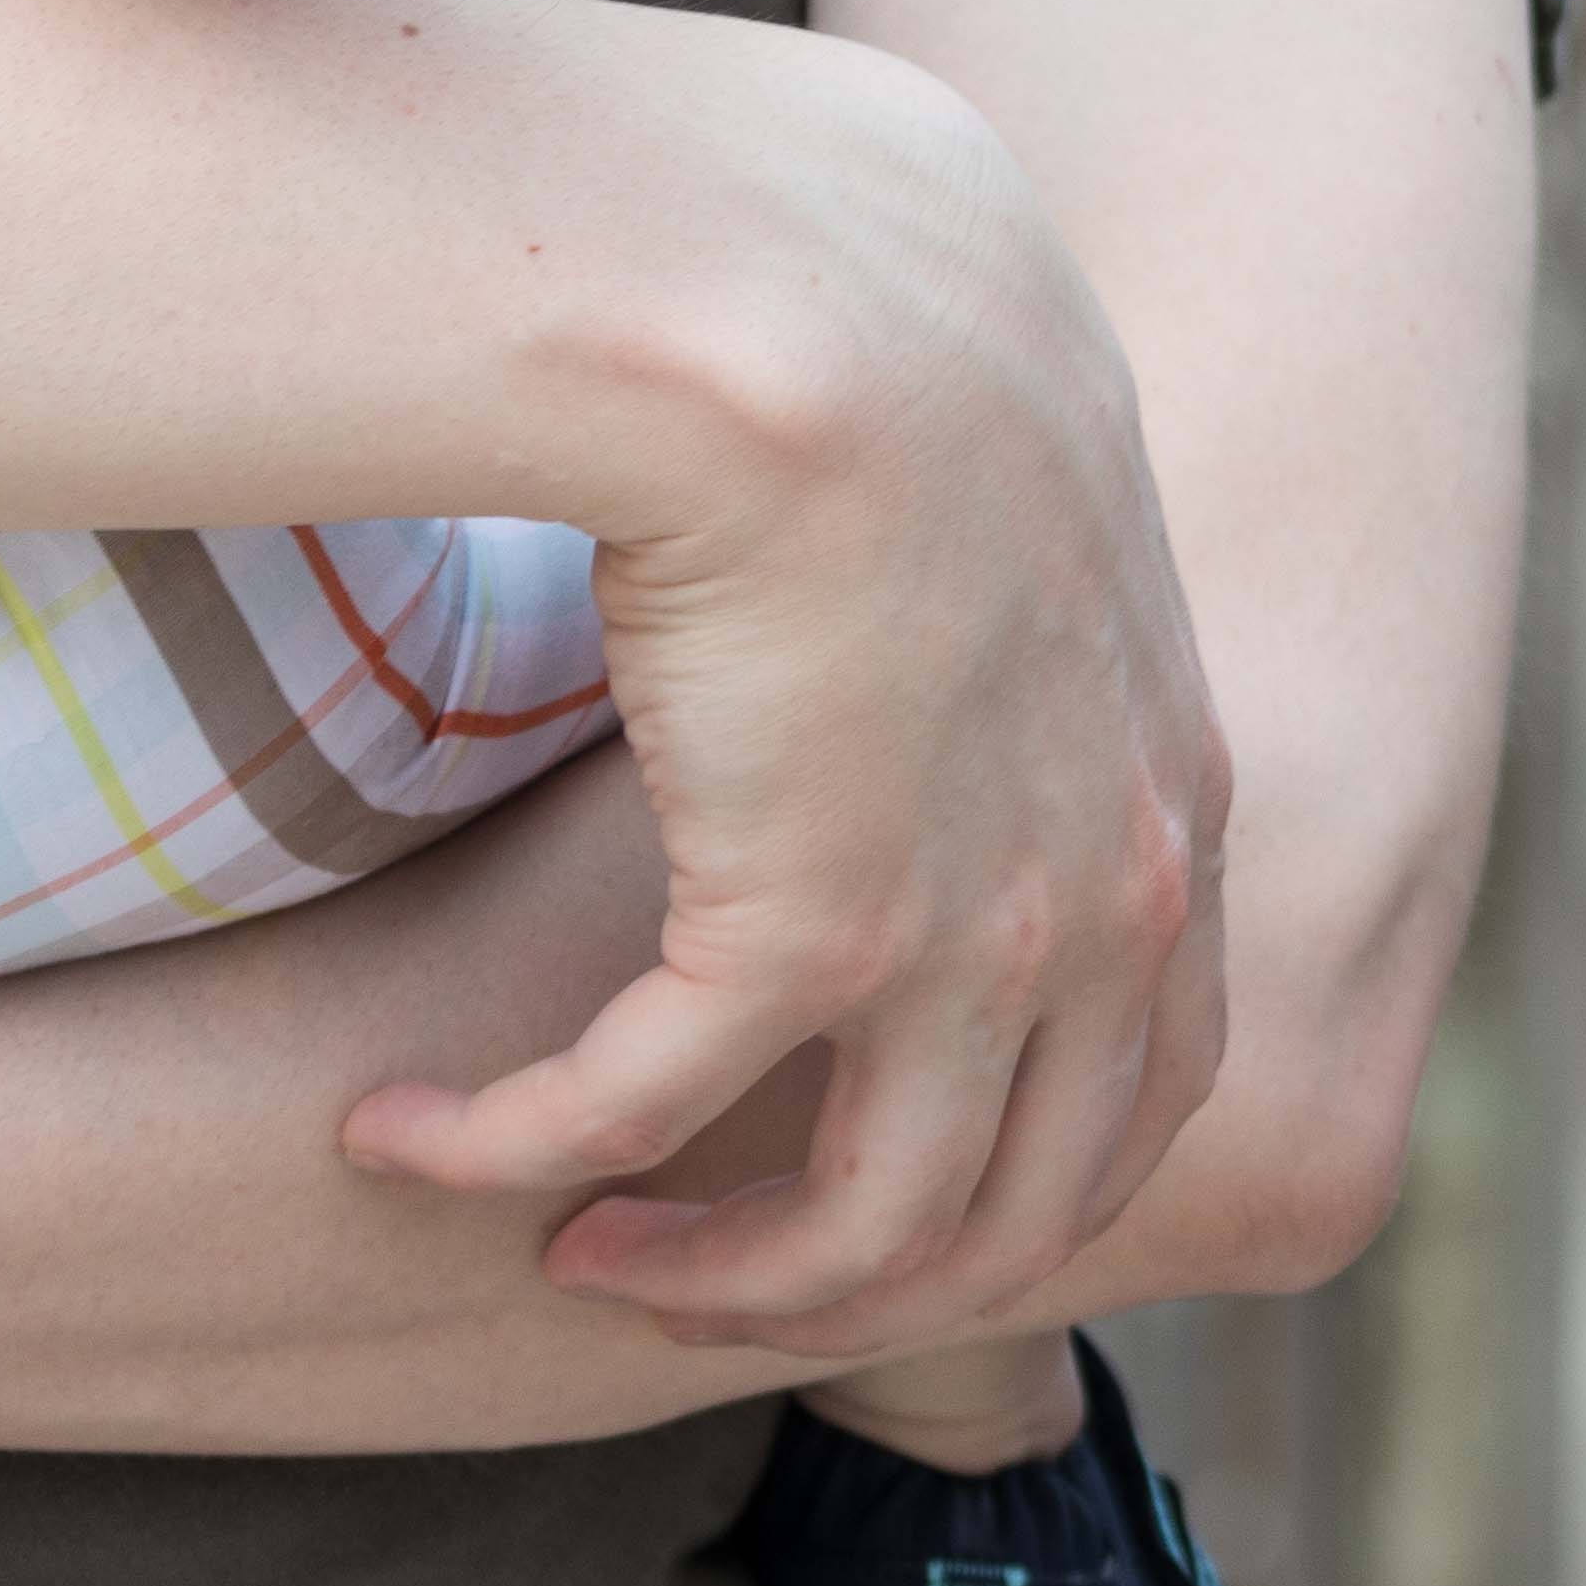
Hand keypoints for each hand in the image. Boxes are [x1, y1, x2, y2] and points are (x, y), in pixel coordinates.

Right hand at [343, 40, 1229, 1347]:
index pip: (1150, 1086)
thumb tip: (947, 580)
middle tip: (701, 1273)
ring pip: (862, 1224)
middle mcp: (1108, 896)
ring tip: (571, 1253)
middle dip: (856, 1282)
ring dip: (704, 1274)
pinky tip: (412, 1135)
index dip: (1015, 1184)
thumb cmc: (886, 331)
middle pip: (1020, 1207)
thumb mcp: (1030, 492)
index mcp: (1173, 800)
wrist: (806, 303)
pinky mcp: (806, 924)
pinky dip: (515, 1150)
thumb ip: (1023, 601)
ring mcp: (977, 930)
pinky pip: (637, 1111)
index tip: (873, 1192)